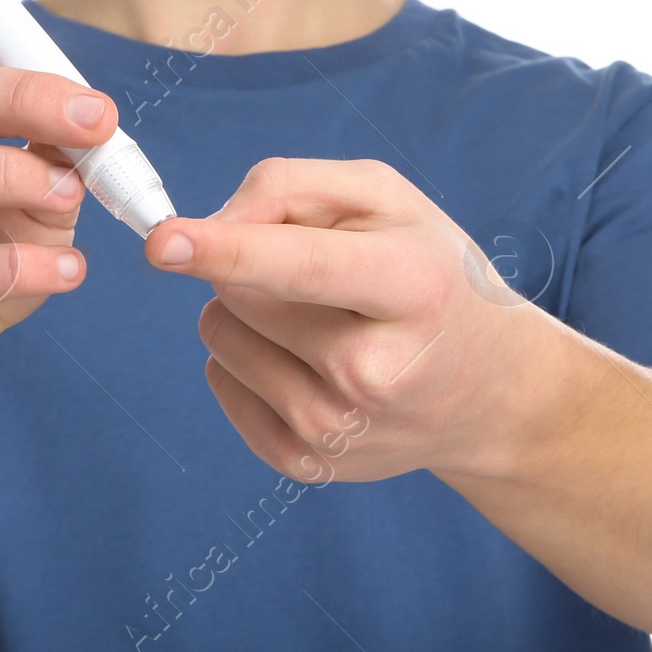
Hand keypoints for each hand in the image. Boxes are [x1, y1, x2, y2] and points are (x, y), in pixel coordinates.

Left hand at [144, 157, 555, 483]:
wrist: (489, 389)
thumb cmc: (428, 270)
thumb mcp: (386, 198)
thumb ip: (293, 185)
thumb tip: (211, 223)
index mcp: (409, 286)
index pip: (301, 266)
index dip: (226, 250)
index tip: (162, 241)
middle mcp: (376, 370)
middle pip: (243, 293)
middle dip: (248, 262)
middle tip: (319, 270)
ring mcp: (342, 429)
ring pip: (221, 337)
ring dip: (245, 311)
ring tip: (317, 316)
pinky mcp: (311, 465)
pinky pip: (221, 382)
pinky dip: (243, 357)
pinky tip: (303, 357)